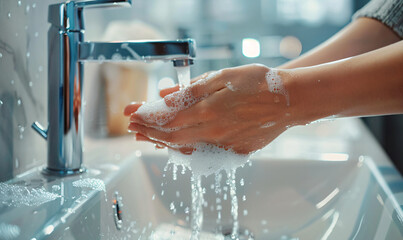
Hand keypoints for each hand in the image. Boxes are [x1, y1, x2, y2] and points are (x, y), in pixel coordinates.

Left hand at [125, 64, 297, 153]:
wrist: (290, 101)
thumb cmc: (259, 83)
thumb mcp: (224, 77)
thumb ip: (193, 89)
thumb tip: (166, 96)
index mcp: (209, 112)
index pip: (168, 120)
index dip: (147, 118)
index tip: (132, 115)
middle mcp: (213, 132)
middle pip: (172, 137)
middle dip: (149, 132)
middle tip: (133, 127)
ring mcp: (225, 145)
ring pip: (186, 147)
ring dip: (163, 142)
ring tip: (147, 137)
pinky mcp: (235, 151)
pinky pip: (204, 152)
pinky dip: (185, 147)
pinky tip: (178, 144)